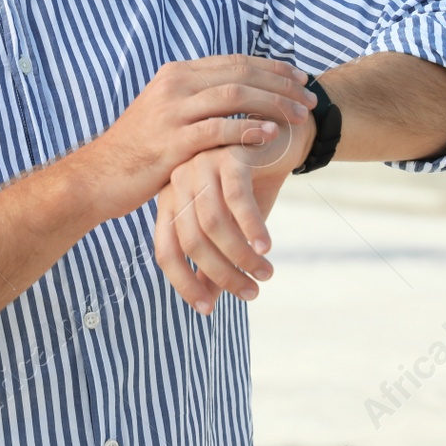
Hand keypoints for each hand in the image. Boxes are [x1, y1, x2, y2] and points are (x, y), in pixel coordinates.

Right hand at [74, 55, 314, 224]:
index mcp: (175, 74)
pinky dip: (248, 129)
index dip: (272, 68)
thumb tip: (232, 93)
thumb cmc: (138, 151)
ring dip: (273, 103)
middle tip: (310, 99)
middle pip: (240, 74)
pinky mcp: (171, 142)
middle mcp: (174, 86)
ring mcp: (171, 113)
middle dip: (281, 84)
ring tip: (300, 117)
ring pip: (234, 95)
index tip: (300, 78)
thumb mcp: (165, 114)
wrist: (98, 177)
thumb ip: (196, 100)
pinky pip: (217, 130)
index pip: (234, 61)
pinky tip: (271, 135)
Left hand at [153, 92, 316, 313]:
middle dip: (222, 274)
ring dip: (241, 257)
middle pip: (191, 241)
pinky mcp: (228, 155)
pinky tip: (267, 247)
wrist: (279, 135)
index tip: (208, 310)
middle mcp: (178, 182)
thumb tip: (207, 301)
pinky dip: (252, 228)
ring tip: (266, 273)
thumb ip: (214, 256)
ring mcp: (201, 165)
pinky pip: (237, 201)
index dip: (183, 283)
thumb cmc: (251, 183)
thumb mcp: (232, 224)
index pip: (165, 250)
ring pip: (214, 224)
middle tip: (251, 293)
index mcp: (170, 199)